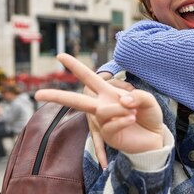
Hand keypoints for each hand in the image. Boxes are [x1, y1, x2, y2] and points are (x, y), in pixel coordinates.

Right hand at [35, 53, 163, 153]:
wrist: (155, 137)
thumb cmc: (149, 115)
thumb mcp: (149, 100)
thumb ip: (138, 96)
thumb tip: (123, 102)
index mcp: (109, 93)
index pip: (90, 77)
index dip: (75, 67)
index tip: (59, 55)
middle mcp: (102, 106)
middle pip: (77, 100)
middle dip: (57, 96)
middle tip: (37, 94)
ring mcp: (104, 123)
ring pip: (102, 112)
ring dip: (120, 110)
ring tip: (134, 113)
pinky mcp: (109, 136)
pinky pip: (110, 127)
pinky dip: (123, 121)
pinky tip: (132, 121)